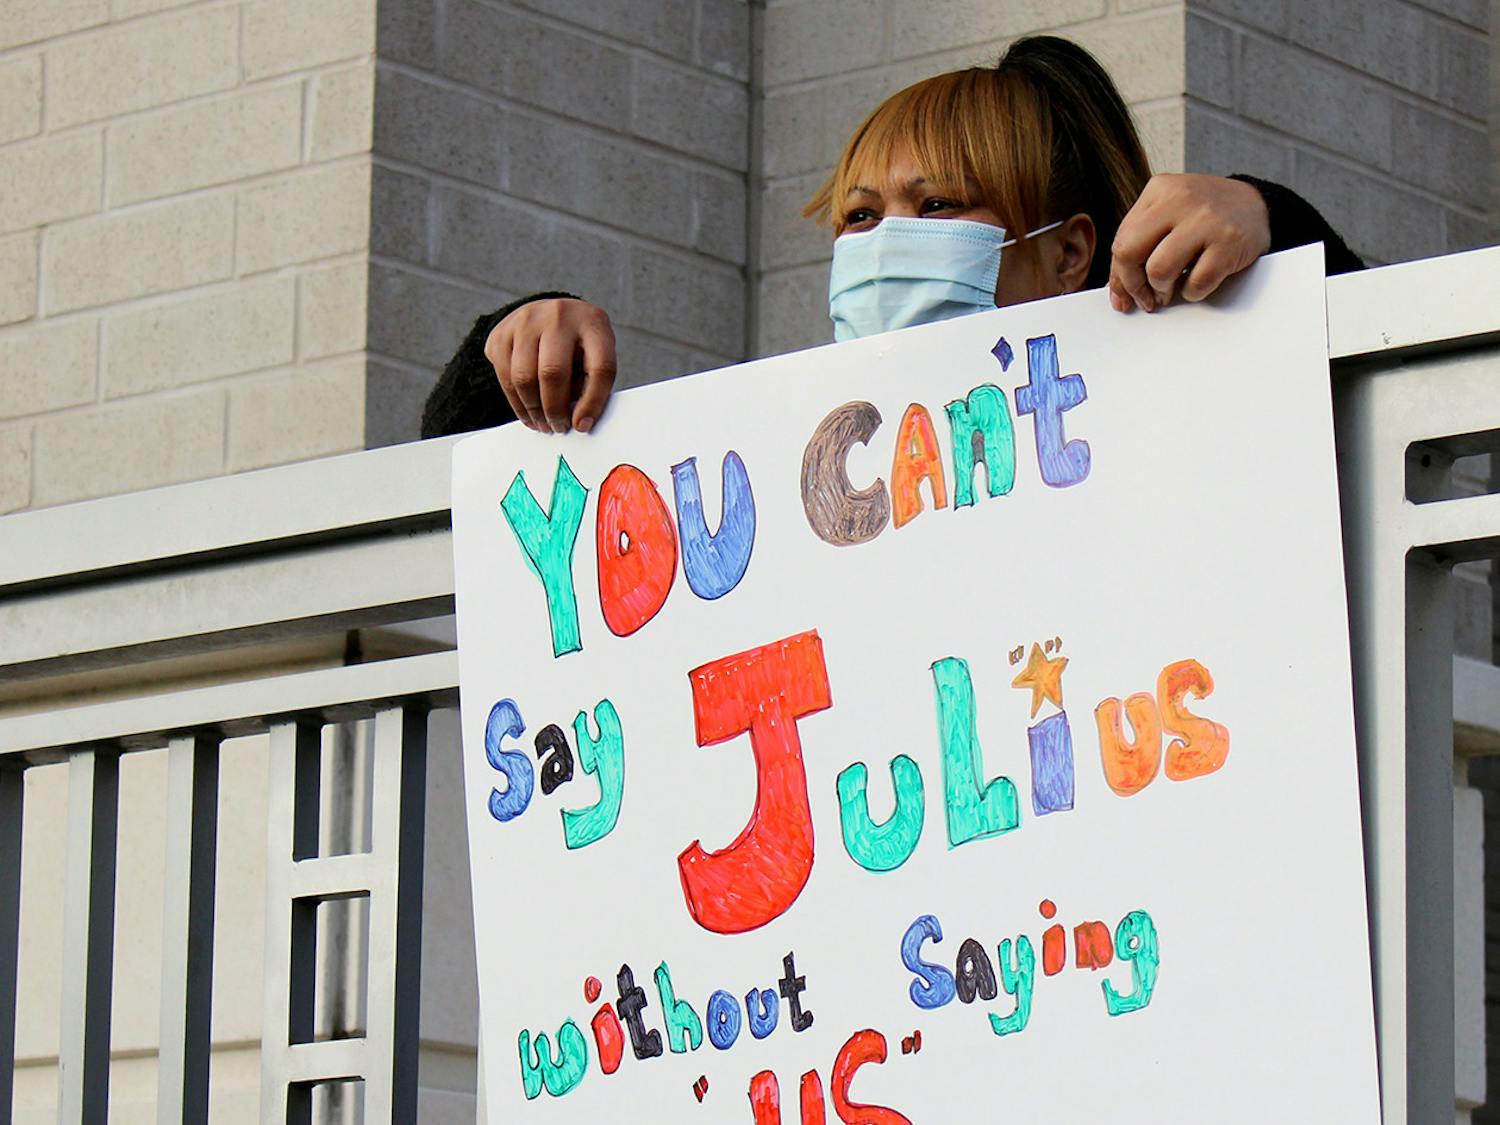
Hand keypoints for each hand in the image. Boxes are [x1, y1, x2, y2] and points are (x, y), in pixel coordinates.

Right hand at [485, 298, 617, 432]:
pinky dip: (516, 403)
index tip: (583, 426)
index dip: (592, 402)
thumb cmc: (579, 344)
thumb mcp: (596, 356)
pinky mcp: (501, 333)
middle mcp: (558, 316)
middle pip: (552, 372)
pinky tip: (527, 412)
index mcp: (593, 323)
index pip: (599, 367)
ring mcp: (525, 321)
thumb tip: (579, 422)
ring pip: (523, 377)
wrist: (549, 314)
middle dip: (554, 410)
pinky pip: (504, 377)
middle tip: (559, 428)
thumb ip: (592, 385)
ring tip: (543, 424)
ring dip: (533, 410)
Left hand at [1108, 174, 1271, 312]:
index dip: (1120, 276)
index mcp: (1159, 190)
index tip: (1126, 295)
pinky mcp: (1229, 242)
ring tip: (1172, 290)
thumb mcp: (1168, 216)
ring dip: (1163, 290)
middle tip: (1147, 297)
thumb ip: (1140, 247)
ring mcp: (1206, 220)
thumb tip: (1119, 296)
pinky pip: (1196, 283)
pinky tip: (1197, 283)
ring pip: (1159, 271)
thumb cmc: (1203, 217)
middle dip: (1134, 285)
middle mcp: (1180, 199)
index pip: (1121, 241)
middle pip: (1130, 253)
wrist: (1256, 205)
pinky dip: (1192, 292)